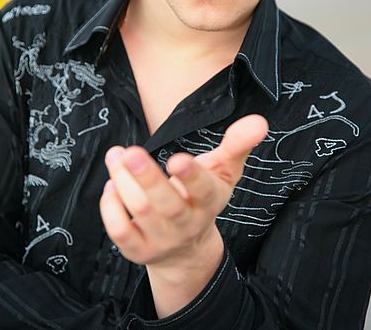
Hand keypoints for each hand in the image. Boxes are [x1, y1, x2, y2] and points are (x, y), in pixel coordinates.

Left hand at [99, 114, 267, 268]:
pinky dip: (111, 207)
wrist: (188, 249)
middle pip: (166, 204)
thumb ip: (238, 144)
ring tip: (116, 156)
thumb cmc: (204, 196)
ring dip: (122, 181)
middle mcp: (186, 224)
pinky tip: (112, 184)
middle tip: (130, 153)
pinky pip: (120, 232)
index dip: (190, 176)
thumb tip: (259, 121)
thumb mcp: (225, 170)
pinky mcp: (138, 251)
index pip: (203, 191)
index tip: (176, 158)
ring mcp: (161, 240)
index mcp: (209, 201)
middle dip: (147, 178)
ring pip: (139, 212)